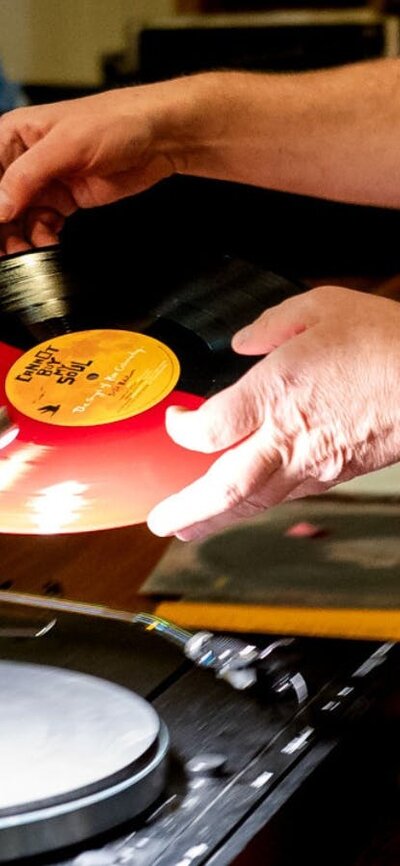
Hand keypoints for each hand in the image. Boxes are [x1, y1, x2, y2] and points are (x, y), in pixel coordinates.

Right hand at [0, 77, 209, 253]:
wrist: (157, 138)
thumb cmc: (116, 121)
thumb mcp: (66, 145)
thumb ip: (28, 175)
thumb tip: (0, 206)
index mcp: (14, 135)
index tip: (0, 224)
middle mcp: (25, 160)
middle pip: (1, 202)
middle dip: (3, 228)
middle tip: (9, 250)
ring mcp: (45, 182)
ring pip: (17, 219)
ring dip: (20, 239)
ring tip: (29, 251)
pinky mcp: (64, 200)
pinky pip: (40, 226)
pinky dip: (41, 239)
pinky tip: (47, 244)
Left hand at [147, 286, 399, 540]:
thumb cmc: (386, 344)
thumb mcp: (321, 308)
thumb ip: (272, 324)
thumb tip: (243, 341)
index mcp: (276, 394)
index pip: (209, 429)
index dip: (183, 430)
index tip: (176, 422)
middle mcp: (288, 437)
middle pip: (225, 487)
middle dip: (188, 509)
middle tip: (161, 522)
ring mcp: (313, 463)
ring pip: (256, 502)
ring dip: (218, 519)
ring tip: (190, 530)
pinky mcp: (335, 474)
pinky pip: (287, 496)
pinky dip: (258, 506)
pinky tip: (247, 504)